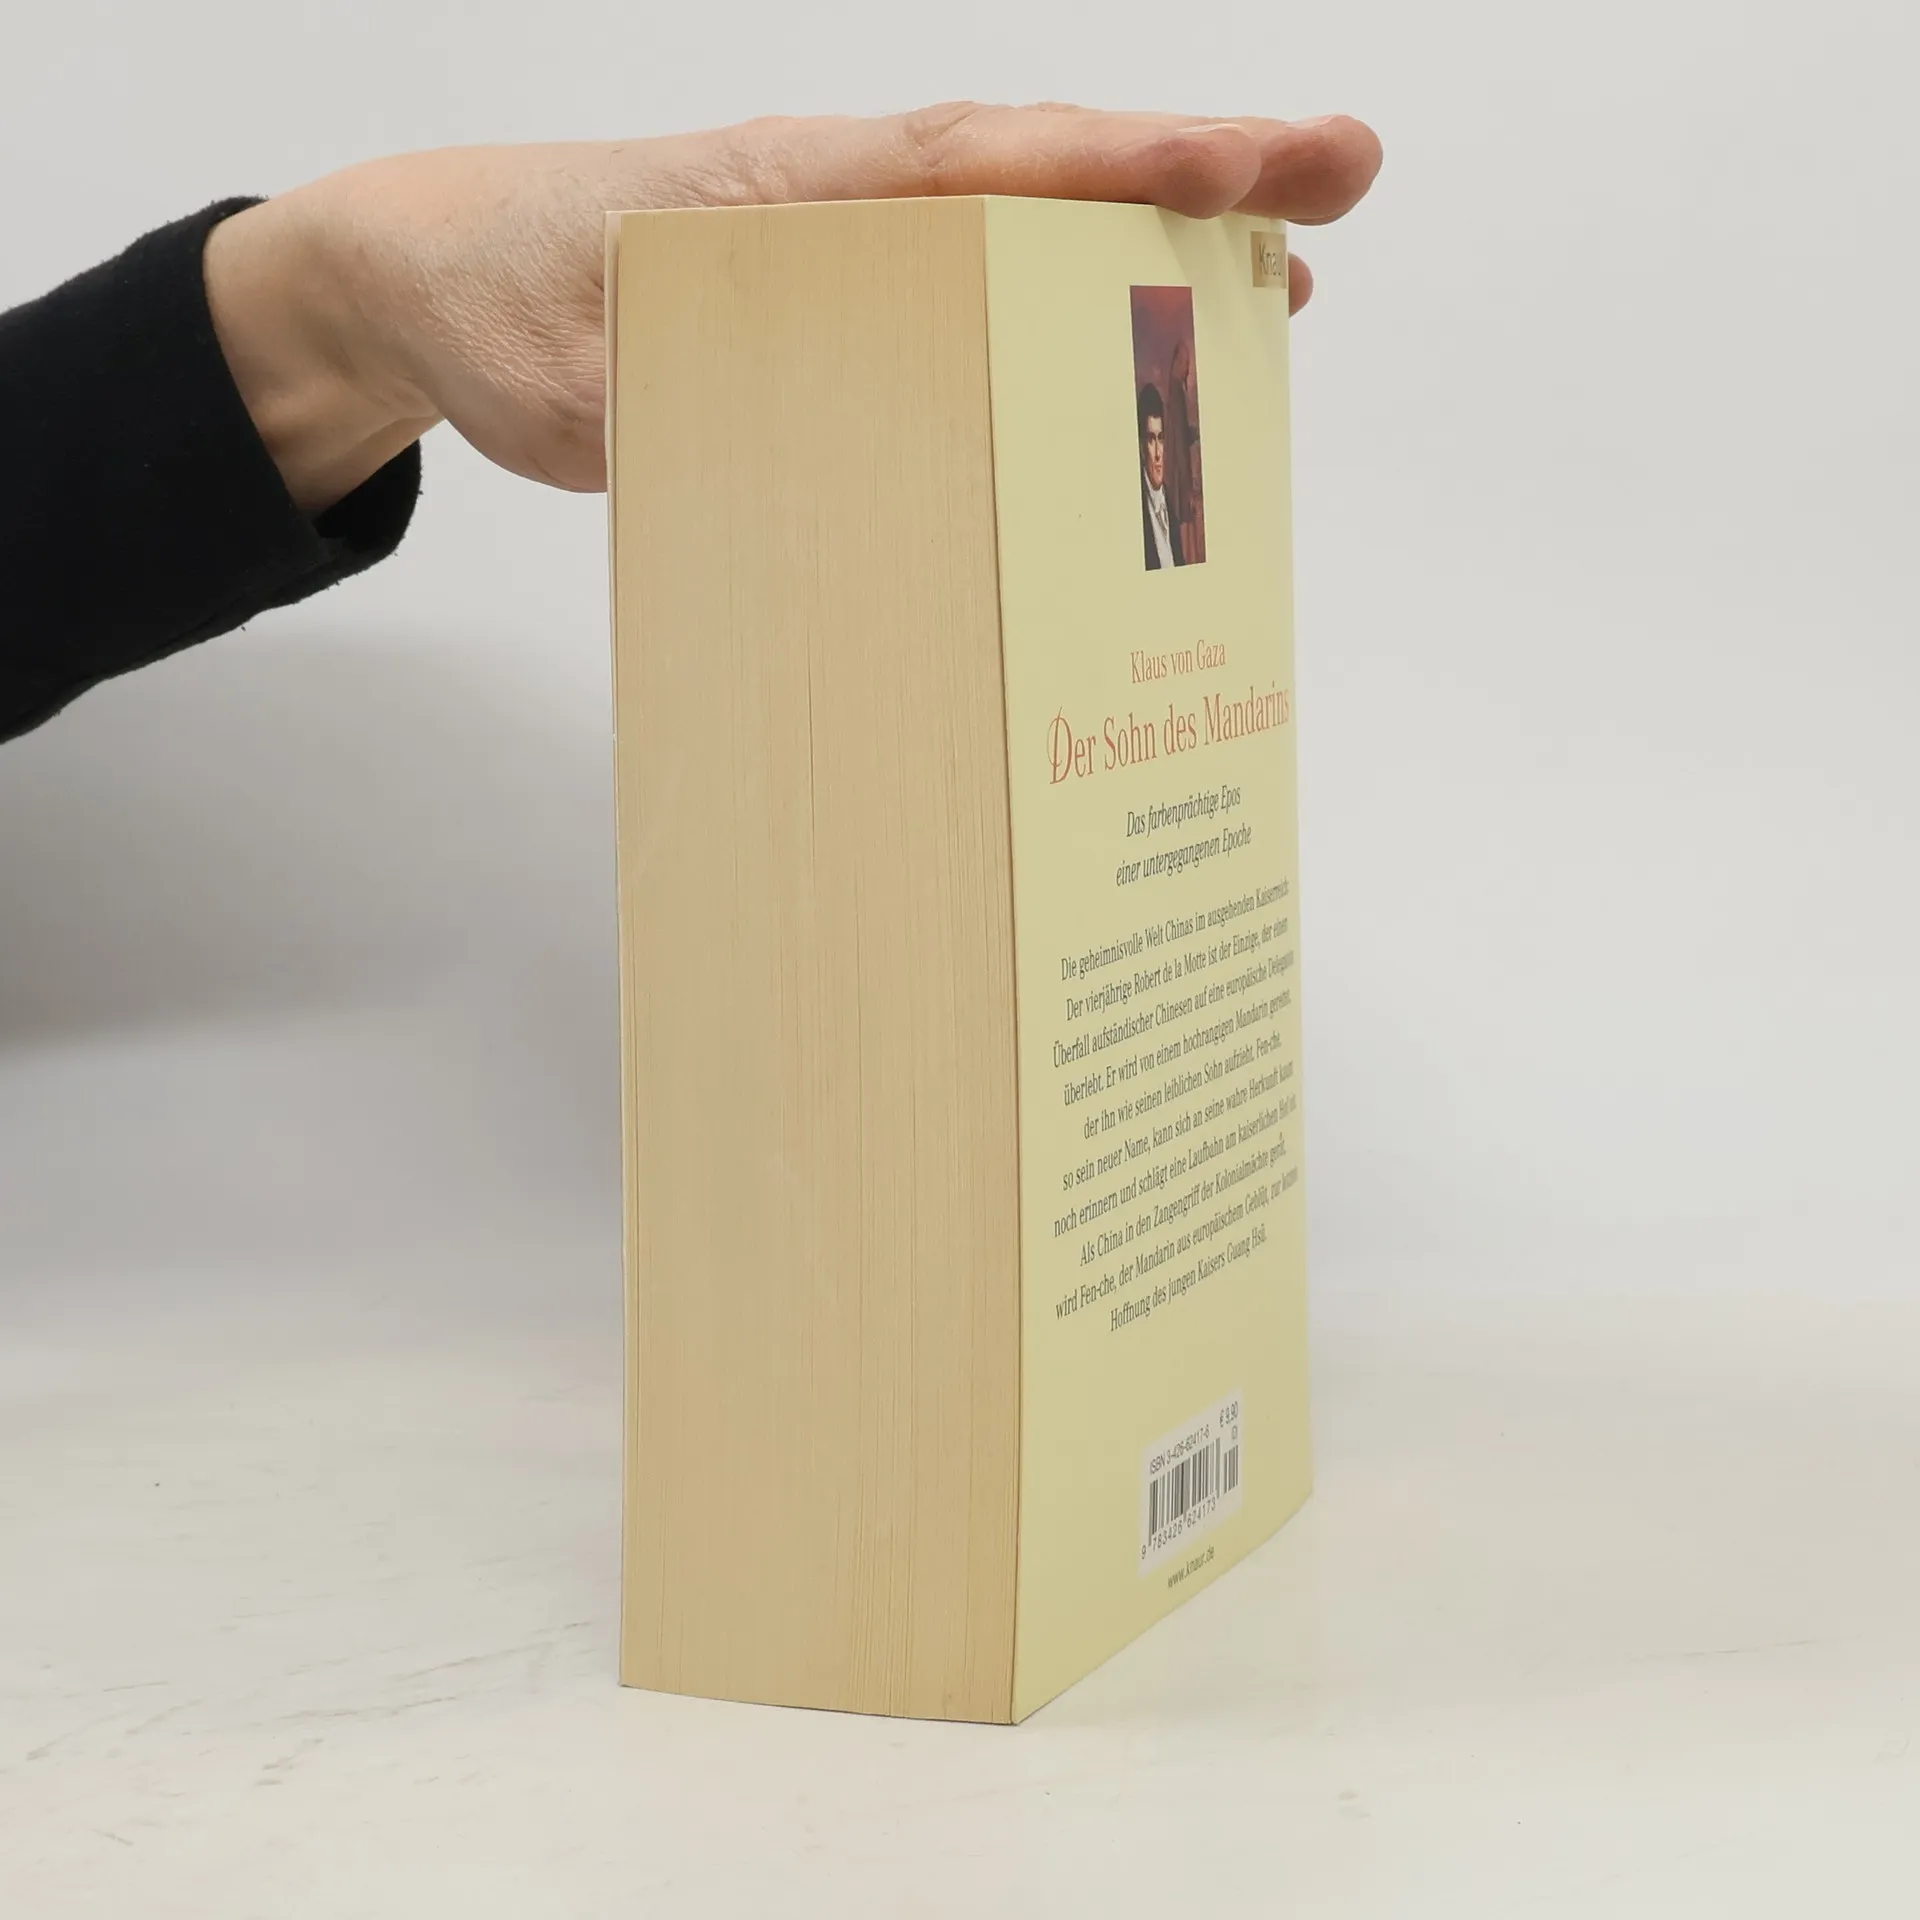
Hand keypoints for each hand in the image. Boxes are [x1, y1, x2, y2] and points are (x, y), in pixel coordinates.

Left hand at [205, 103, 1381, 513]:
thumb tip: (781, 451)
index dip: (1106, 170)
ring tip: (1293, 276)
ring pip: (1033, 227)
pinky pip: (987, 292)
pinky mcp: (855, 305)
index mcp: (790, 194)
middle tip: (1342, 181)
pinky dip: (1075, 305)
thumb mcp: (563, 370)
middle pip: (1046, 174)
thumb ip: (662, 396)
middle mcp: (847, 203)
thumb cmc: (504, 306)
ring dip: (1162, 242)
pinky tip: (1143, 351)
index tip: (1232, 171)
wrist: (444, 278)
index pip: (975, 167)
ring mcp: (860, 248)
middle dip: (1197, 176)